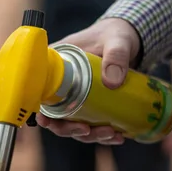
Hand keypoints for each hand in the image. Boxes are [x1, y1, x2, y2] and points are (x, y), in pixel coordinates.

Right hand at [36, 17, 140, 144]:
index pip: (40, 91)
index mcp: (57, 64)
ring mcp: (76, 95)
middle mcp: (63, 83)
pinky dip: (102, 134)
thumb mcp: (118, 41)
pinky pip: (90, 123)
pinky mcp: (91, 104)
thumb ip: (116, 56)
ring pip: (74, 123)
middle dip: (70, 130)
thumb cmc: (117, 34)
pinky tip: (117, 136)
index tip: (47, 121)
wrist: (131, 40)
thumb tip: (112, 82)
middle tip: (88, 131)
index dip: (40, 110)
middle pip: (56, 114)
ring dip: (89, 135)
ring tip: (111, 134)